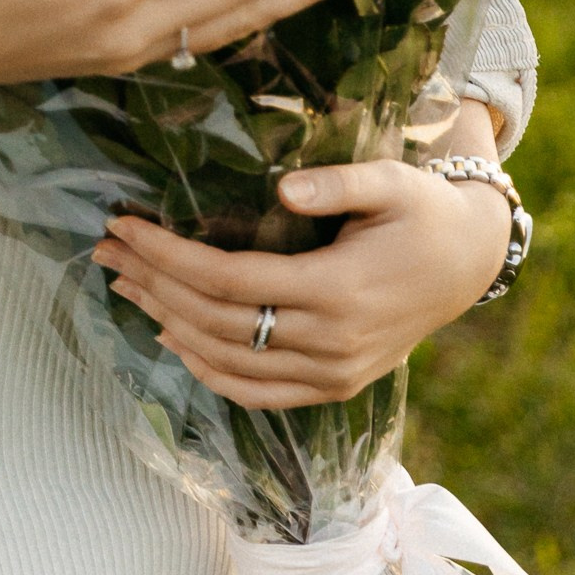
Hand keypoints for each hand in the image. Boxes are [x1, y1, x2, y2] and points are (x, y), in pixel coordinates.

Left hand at [95, 109, 510, 408]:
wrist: (468, 261)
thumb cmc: (422, 210)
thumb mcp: (391, 181)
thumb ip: (338, 184)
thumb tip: (282, 189)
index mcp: (338, 290)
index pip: (231, 281)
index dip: (170, 257)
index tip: (124, 227)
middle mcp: (332, 343)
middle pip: (219, 322)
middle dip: (154, 285)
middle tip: (106, 249)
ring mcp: (334, 374)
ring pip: (232, 363)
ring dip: (169, 325)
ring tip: (124, 286)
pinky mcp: (335, 387)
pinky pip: (260, 394)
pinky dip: (211, 373)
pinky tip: (175, 339)